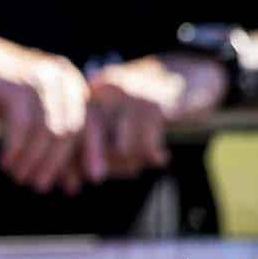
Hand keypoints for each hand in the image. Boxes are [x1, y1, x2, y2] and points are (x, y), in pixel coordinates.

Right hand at [0, 32, 89, 193]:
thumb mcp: (30, 116)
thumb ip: (53, 144)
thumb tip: (74, 186)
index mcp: (71, 80)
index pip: (91, 122)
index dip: (91, 153)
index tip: (87, 181)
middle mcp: (60, 75)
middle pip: (70, 131)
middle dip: (56, 164)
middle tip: (39, 185)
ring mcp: (38, 77)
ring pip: (49, 131)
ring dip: (34, 160)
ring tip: (19, 177)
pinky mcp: (14, 84)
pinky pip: (23, 126)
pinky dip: (16, 149)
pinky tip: (6, 162)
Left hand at [75, 55, 225, 183]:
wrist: (188, 73)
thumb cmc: (142, 105)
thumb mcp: (115, 119)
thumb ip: (94, 146)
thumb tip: (69, 185)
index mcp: (92, 92)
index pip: (73, 130)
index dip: (70, 159)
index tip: (69, 185)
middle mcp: (107, 90)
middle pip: (92, 138)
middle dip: (97, 162)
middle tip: (103, 176)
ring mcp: (132, 96)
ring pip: (121, 147)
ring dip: (131, 162)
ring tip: (142, 161)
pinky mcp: (158, 105)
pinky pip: (148, 144)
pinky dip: (153, 156)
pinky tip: (159, 156)